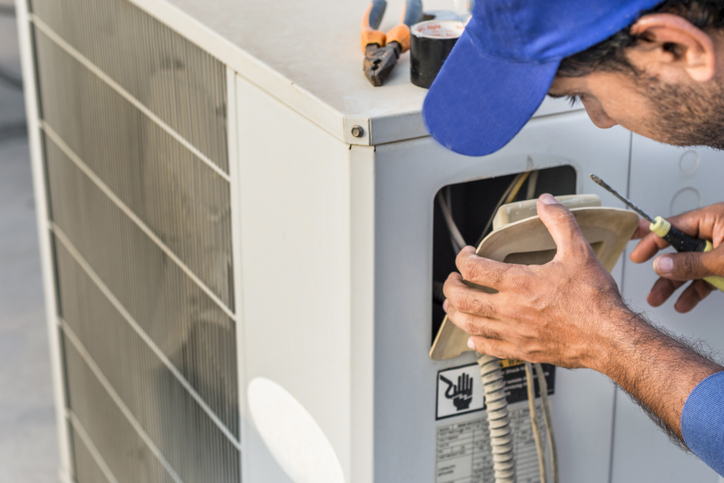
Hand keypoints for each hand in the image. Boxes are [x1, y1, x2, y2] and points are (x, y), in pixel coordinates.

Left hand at [442, 194, 628, 369]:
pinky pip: (489, 348)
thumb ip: (560, 223)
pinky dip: (476, 342)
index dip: (463, 258)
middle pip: (462, 299)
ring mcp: (514, 332)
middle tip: (453, 280)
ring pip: (470, 325)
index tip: (467, 254)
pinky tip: (473, 339)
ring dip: (456, 314)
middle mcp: (510, 310)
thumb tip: (547, 203)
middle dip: (451, 287)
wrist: (610, 338)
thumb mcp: (579, 252)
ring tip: (453, 306)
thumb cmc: (595, 301)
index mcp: (519, 284)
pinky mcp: (523, 350)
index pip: (473, 269)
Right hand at [630, 202, 723, 312]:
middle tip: (648, 283)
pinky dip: (694, 291)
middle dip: (664, 271)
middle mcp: (716, 233)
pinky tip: (684, 302)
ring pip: (691, 267)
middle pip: (680, 251)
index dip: (651, 242)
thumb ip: (691, 263)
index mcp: (714, 219)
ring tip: (659, 299)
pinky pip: (706, 277)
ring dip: (675, 285)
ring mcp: (722, 251)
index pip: (673, 228)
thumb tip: (661, 265)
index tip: (638, 255)